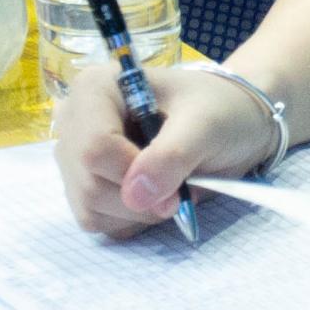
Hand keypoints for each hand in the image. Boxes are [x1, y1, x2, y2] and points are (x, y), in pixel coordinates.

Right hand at [55, 57, 278, 237]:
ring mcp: (76, 156)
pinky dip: (130, 219)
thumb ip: (172, 155)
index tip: (175, 184)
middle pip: (88, 183)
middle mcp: (75, 121)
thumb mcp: (206, 126)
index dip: (132, 175)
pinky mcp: (84, 185)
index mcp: (95, 89)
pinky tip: (154, 195)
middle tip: (179, 190)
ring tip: (169, 186)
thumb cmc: (219, 112)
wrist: (235, 124)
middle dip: (139, 199)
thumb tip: (135, 195)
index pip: (93, 147)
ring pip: (89, 208)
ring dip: (137, 212)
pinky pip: (96, 220)